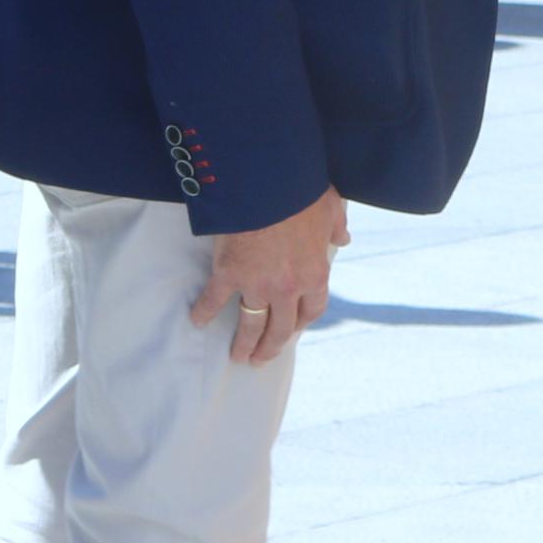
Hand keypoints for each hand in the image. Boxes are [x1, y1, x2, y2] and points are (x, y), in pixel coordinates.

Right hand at [188, 187, 347, 366]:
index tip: (292, 331)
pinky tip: (198, 321)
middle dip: (270, 347)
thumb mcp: (330, 209)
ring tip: (238, 356)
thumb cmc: (301, 191)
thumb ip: (336, 228)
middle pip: (280, 328)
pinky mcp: (229, 274)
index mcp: (315, 274)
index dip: (300, 324)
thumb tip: (344, 238)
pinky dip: (205, 311)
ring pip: (250, 324)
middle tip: (261, 359)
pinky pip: (215, 300)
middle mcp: (288, 288)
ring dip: (244, 344)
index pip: (311, 311)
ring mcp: (257, 284)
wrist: (267, 183)